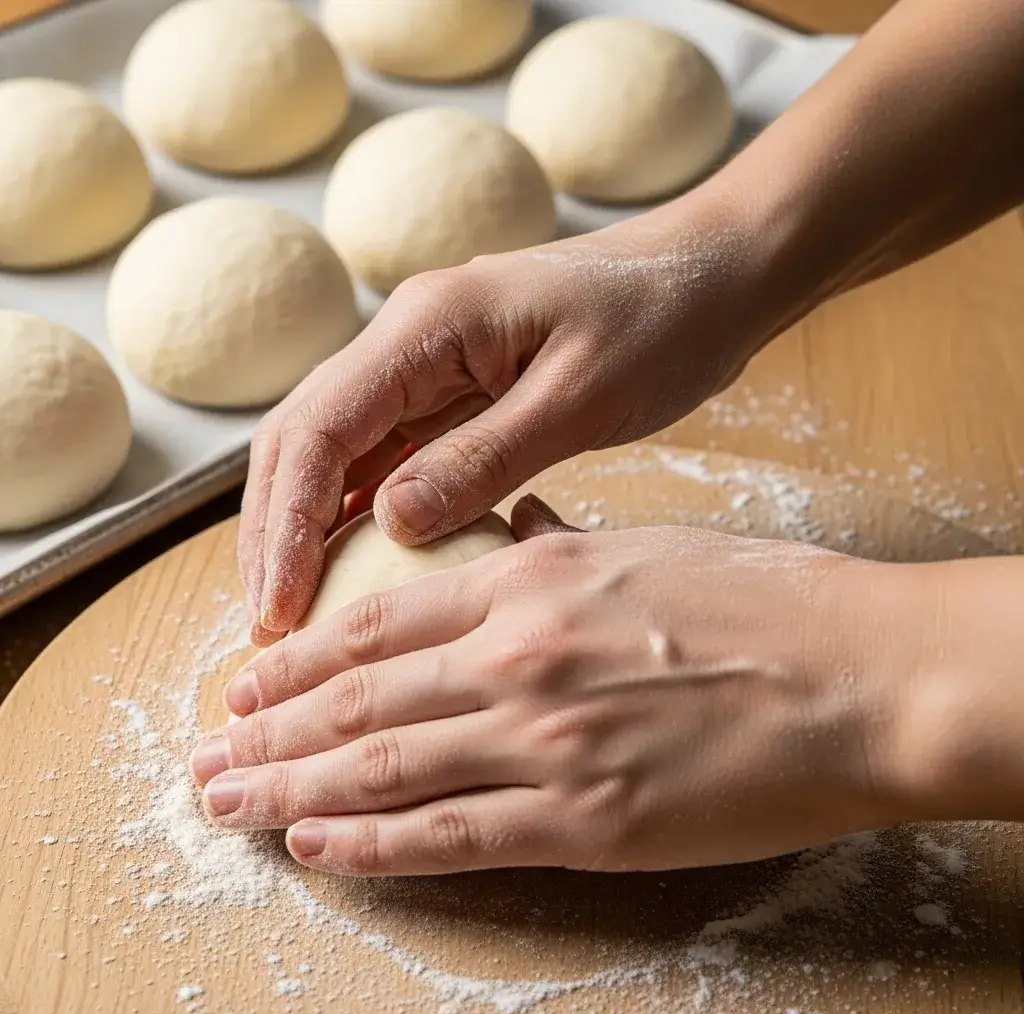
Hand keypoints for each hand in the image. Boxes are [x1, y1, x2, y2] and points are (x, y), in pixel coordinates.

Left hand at [194, 498, 922, 874]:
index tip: (251, 680)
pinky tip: (317, 847)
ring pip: (381, 768)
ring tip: (228, 801)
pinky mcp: (582, 818)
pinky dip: (371, 845)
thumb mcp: (646, 545)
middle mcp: (517, 654)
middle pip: (358, 697)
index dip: (302, 657)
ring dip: (291, 790)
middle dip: (270, 730)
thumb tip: (512, 540)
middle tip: (209, 751)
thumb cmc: (763, 599)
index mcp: (533, 578)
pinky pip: (448, 834)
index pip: (379, 619)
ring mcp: (543, 739)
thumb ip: (560, 552)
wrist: (857, 674)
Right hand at [238, 188, 768, 644]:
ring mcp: (427, 366)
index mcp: (427, 324)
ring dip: (305, 528)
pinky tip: (356, 569)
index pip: (319, 427)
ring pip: (334, 452)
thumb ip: (484, 457)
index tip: (277, 610)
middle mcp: (408, 340)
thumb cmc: (663, 321)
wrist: (712, 275)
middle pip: (303, 438)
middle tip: (270, 629)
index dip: (285, 524)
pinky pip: (385, 457)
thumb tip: (389, 524)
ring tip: (294, 614)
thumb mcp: (582, 396)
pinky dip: (358, 515)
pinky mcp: (455, 394)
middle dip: (275, 531)